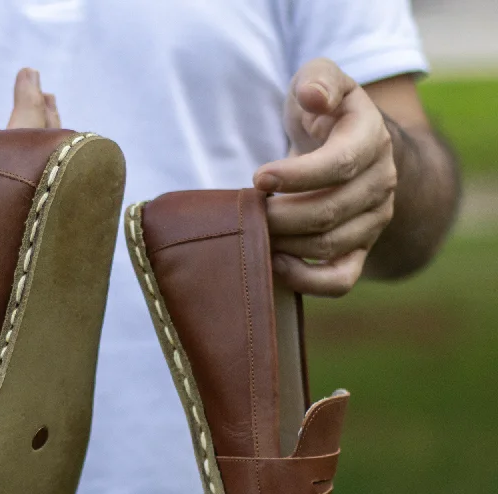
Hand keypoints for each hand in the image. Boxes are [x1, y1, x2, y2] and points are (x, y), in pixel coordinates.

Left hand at [254, 59, 396, 296]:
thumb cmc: (324, 113)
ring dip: (285, 243)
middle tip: (247, 211)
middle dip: (280, 216)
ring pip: (328, 246)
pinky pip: (340, 280)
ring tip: (254, 230)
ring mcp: (373, 220)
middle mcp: (381, 182)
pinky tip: (274, 263)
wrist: (348, 147)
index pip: (339, 165)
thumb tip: (315, 96)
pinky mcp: (360, 249)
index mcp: (372, 138)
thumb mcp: (320, 80)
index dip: (296, 176)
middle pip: (329, 211)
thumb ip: (318, 79)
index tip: (257, 178)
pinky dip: (306, 281)